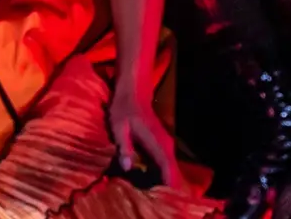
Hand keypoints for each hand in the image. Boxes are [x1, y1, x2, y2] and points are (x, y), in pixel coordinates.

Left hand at [107, 66, 182, 190]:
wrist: (133, 92)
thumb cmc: (123, 108)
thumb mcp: (118, 126)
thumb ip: (123, 146)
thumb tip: (127, 167)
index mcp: (155, 141)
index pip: (166, 165)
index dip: (167, 182)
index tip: (164, 195)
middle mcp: (165, 144)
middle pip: (172, 170)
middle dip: (166, 186)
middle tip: (156, 197)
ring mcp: (166, 144)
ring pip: (170, 168)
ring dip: (164, 180)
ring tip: (154, 192)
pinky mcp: (163, 145)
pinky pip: (166, 163)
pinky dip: (162, 173)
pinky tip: (152, 181)